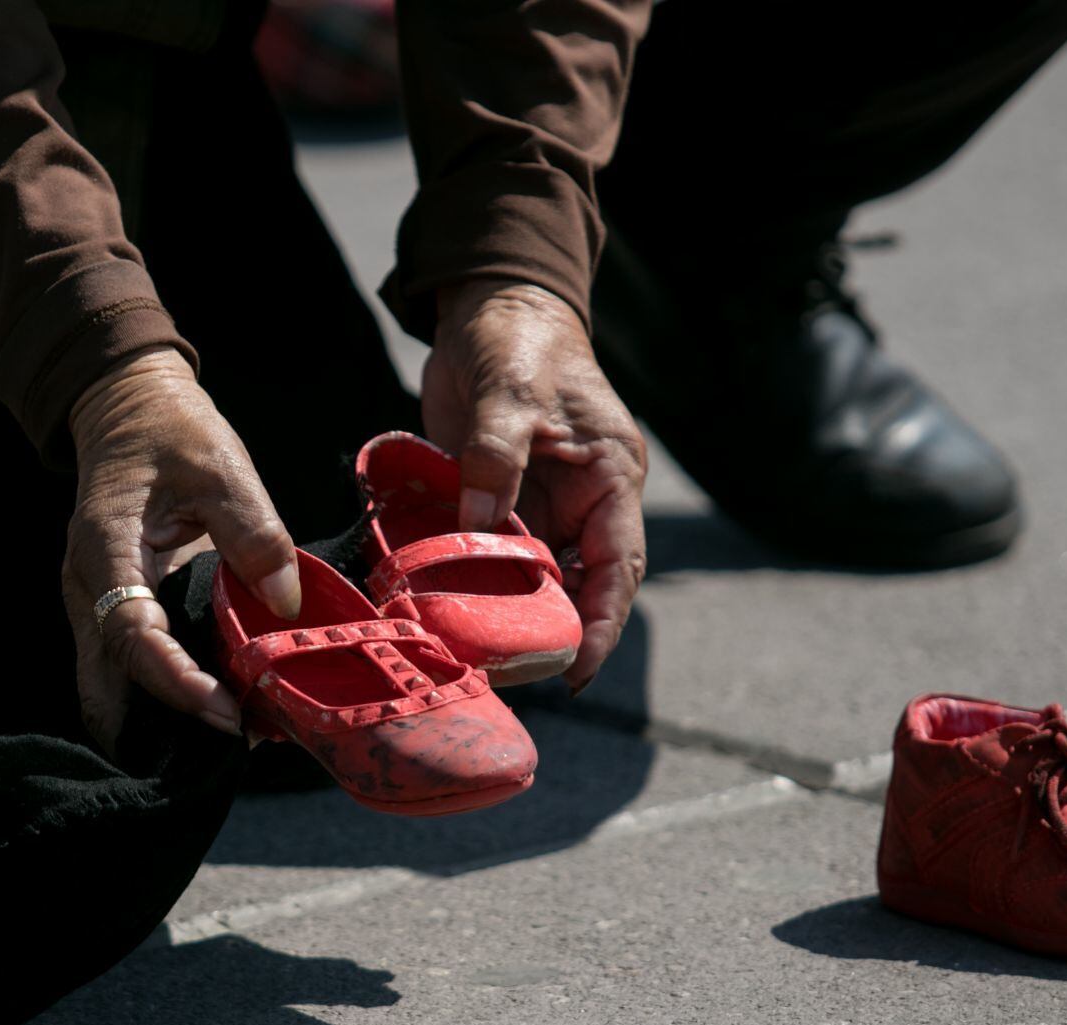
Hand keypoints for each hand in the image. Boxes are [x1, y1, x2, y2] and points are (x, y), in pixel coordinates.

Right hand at [64, 347, 301, 752]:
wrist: (128, 411)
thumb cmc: (172, 432)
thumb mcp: (221, 466)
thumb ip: (254, 533)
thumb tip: (285, 605)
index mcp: (106, 548)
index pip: (131, 634)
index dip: (174, 680)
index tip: (225, 709)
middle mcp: (89, 587)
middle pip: (110, 680)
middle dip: (165, 722)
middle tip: (239, 737)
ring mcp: (97, 603)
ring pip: (114, 685)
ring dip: (166, 717)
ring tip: (241, 730)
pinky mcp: (117, 610)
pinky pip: (133, 666)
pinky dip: (169, 693)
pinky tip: (224, 704)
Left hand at [421, 280, 647, 693]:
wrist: (490, 308)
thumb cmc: (517, 341)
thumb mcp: (507, 392)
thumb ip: (494, 456)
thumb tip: (477, 526)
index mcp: (611, 477)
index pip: (620, 565)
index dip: (602, 623)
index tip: (575, 668)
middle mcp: (584, 502)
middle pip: (579, 585)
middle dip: (552, 633)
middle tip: (510, 675)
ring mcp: (543, 505)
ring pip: (536, 579)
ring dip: (511, 616)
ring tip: (476, 658)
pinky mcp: (502, 502)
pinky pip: (494, 555)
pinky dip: (475, 585)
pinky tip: (446, 613)